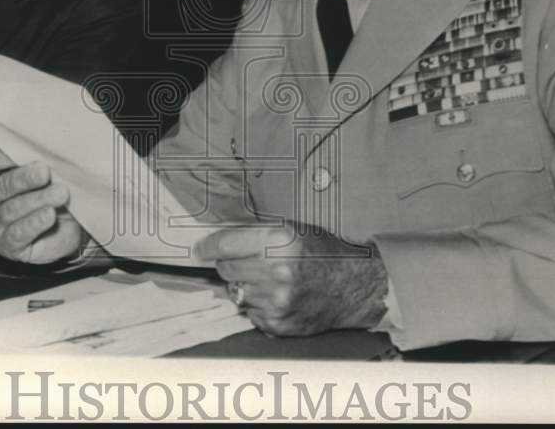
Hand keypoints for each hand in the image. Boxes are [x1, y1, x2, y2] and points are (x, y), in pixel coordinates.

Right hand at [0, 148, 83, 263]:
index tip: (26, 151)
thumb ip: (43, 162)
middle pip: (3, 186)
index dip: (6, 156)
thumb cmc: (58, 195)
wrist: (72, 228)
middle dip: (25, 178)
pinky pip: (17, 233)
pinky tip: (49, 215)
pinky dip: (34, 223)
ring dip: (37, 200)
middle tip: (45, 172)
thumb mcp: (54, 175)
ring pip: (10, 210)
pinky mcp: (7, 245)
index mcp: (0, 174)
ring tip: (60, 194)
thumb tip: (43, 148)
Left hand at [196, 223, 388, 336]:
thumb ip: (257, 236)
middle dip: (230, 264)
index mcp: (279, 242)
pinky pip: (249, 313)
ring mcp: (276, 301)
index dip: (208, 247)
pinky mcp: (278, 323)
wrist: (354, 286)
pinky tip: (276, 296)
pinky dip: (257, 305)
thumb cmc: (325, 255)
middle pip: (226, 269)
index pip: (226, 245)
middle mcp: (276, 272)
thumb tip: (219, 244)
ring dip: (245, 286)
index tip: (199, 249)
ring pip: (235, 293)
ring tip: (268, 280)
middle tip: (247, 262)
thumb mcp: (293, 231)